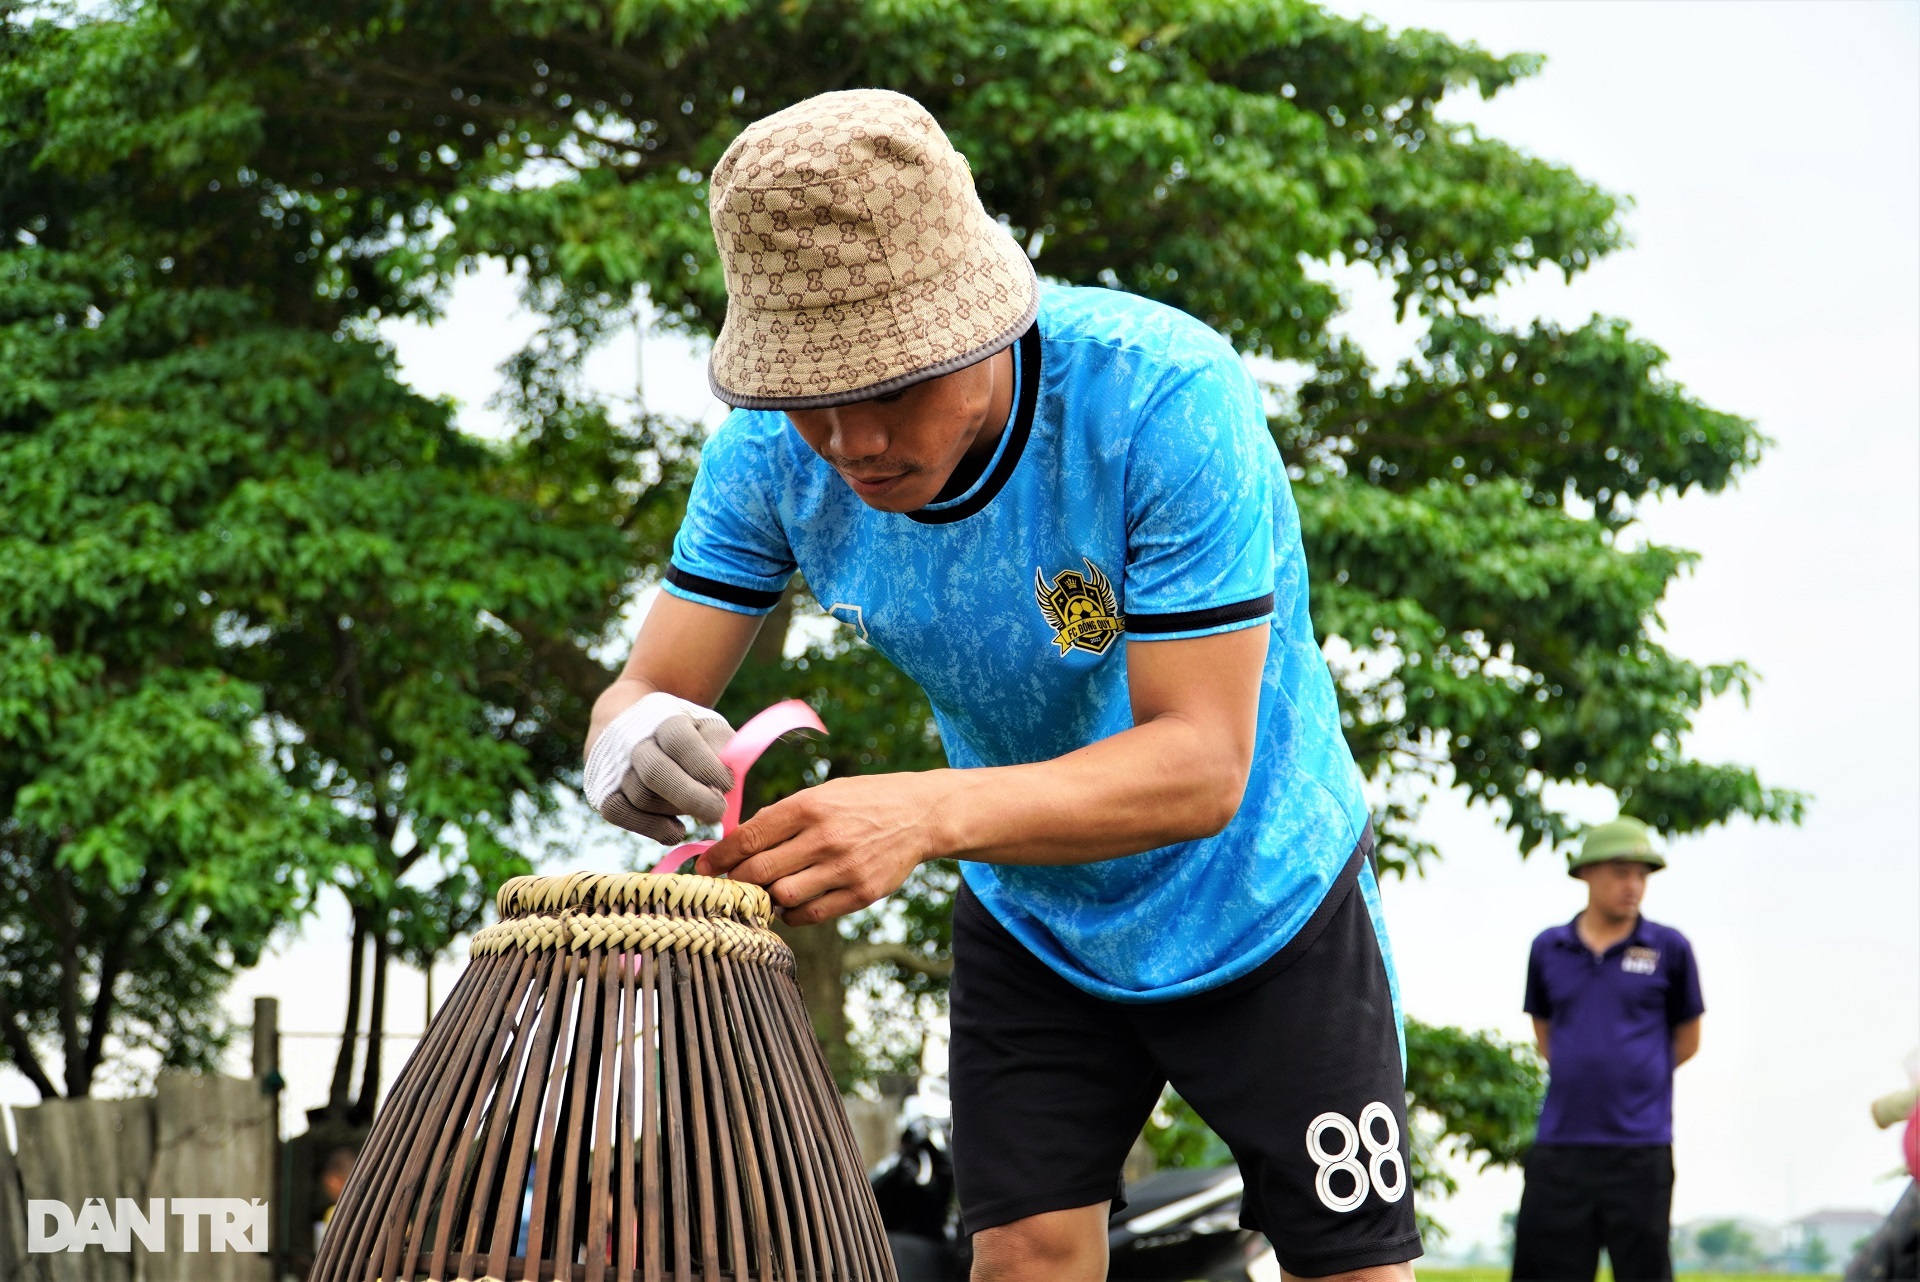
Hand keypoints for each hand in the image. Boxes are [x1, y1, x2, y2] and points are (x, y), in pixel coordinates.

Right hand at [595, 710, 734, 843]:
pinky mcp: (601, 793)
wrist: (626, 721)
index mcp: (661, 718)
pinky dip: (653, 828)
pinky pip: (624, 816)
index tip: (728, 786)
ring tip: (695, 807)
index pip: (680, 742)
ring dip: (675, 810)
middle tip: (717, 813)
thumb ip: (722, 747)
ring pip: (644, 799)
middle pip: (656, 773)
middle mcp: (630, 741)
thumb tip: (728, 779)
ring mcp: (612, 768)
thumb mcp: (704, 726)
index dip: (706, 766)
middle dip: (692, 797)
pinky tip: (676, 829)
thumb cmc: (679, 731)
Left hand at [697, 772, 955, 924]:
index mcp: (809, 806)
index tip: (704, 867)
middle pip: (758, 872)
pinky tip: (792, 902)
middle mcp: (825, 837)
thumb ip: (781, 817)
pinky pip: (811, 914)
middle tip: (727, 885)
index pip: (748, 838)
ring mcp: (844, 867)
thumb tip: (736, 843)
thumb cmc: (862, 802)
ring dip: (764, 899)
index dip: (718, 857)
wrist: (919, 814)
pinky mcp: (862, 893)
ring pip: (781, 897)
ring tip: (764, 892)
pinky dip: (792, 914)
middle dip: (734, 882)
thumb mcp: (822, 794)